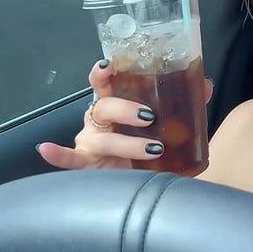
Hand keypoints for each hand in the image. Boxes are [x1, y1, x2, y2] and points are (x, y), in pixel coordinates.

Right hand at [36, 60, 213, 169]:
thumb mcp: (166, 124)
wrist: (138, 187)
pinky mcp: (86, 166)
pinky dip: (58, 154)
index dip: (104, 71)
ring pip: (102, 136)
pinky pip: (69, 160)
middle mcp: (99, 119)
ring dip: (127, 141)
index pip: (105, 81)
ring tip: (153, 147)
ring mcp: (90, 142)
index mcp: (115, 104)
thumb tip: (204, 84)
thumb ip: (184, 104)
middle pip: (104, 105)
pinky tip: (48, 149)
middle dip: (126, 108)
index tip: (111, 64)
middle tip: (150, 115)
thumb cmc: (147, 147)